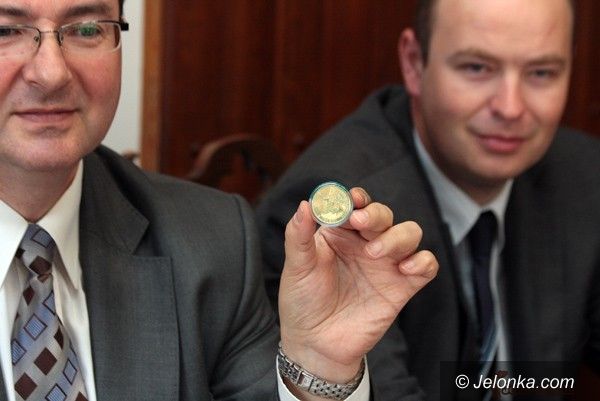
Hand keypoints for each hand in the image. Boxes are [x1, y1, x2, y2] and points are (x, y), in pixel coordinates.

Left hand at [278, 187, 437, 390]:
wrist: (315, 344)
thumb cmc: (303, 302)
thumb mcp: (297, 266)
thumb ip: (299, 235)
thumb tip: (305, 204)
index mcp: (340, 233)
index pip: (354, 206)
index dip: (356, 198)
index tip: (350, 199)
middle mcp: (365, 243)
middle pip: (383, 215)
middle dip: (374, 214)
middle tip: (359, 223)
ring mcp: (386, 264)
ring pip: (409, 233)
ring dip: (396, 236)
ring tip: (374, 253)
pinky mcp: (402, 286)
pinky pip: (426, 265)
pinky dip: (423, 261)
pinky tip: (406, 268)